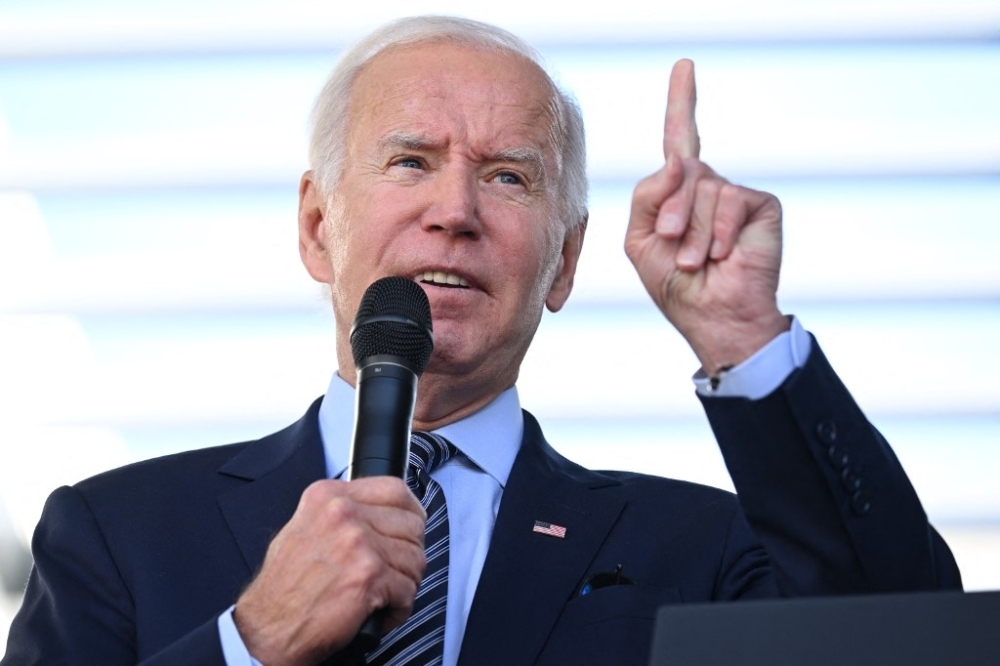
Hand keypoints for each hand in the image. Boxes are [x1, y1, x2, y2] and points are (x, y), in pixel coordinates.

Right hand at [233, 477, 426, 665]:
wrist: (266, 628)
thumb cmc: (283, 586)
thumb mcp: (305, 526)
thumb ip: (342, 513)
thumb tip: (381, 513)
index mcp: (329, 497)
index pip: (395, 489)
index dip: (411, 514)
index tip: (410, 529)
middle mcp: (343, 514)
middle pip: (412, 525)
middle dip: (409, 553)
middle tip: (394, 570)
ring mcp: (358, 542)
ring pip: (415, 558)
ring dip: (405, 582)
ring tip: (384, 594)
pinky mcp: (368, 575)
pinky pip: (408, 589)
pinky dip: (400, 607)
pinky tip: (381, 611)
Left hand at [624, 59, 788, 374]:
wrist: (713, 317)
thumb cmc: (675, 283)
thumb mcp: (640, 240)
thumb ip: (647, 196)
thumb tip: (677, 160)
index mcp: (679, 192)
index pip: (680, 139)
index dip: (682, 102)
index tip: (684, 66)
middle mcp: (709, 186)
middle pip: (681, 171)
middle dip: (671, 213)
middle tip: (675, 249)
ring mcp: (736, 194)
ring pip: (703, 188)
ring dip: (693, 232)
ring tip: (698, 261)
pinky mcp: (761, 205)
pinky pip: (730, 200)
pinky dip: (719, 232)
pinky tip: (722, 255)